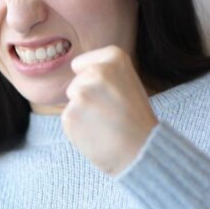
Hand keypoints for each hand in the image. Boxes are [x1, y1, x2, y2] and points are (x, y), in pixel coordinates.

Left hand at [61, 45, 158, 174]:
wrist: (141, 151)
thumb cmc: (136, 119)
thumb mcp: (128, 82)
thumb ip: (104, 73)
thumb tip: (74, 69)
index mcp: (114, 57)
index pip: (80, 64)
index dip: (92, 83)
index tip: (111, 94)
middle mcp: (96, 71)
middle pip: (75, 84)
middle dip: (87, 99)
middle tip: (111, 113)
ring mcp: (81, 93)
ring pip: (72, 102)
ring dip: (82, 113)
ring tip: (105, 124)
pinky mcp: (70, 115)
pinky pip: (68, 119)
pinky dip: (78, 128)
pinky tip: (96, 134)